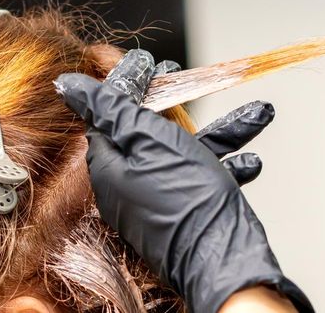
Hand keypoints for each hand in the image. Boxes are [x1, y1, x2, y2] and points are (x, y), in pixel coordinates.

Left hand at [53, 50, 311, 312]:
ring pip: (188, 152)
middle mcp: (129, 185)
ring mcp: (158, 201)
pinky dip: (229, 165)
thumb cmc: (185, 198)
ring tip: (258, 114)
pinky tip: (253, 159)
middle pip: (149, 130)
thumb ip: (109, 107)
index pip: (110, 114)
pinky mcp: (185, 215)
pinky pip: (203, 180)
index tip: (149, 62)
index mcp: (110, 165)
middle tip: (189, 76)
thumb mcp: (147, 138)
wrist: (222, 261)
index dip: (129, 85)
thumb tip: (66, 84)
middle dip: (176, 102)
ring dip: (223, 131)